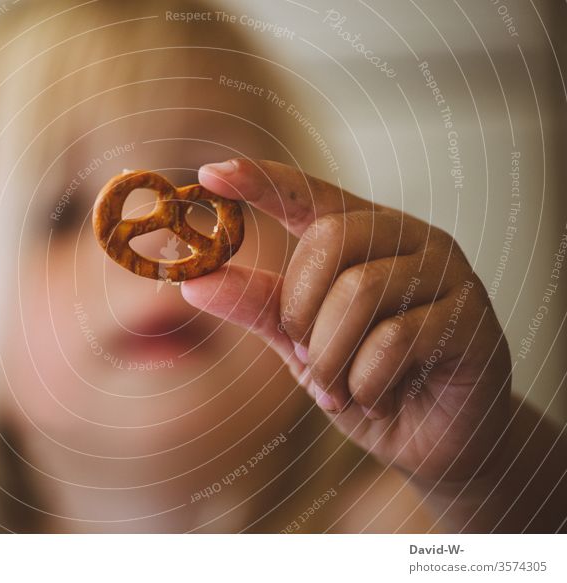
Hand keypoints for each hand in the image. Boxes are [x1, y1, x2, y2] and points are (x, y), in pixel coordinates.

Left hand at [182, 158, 511, 484]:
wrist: (433, 441)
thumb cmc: (365, 380)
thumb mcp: (300, 342)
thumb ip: (258, 306)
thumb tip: (195, 283)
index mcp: (366, 234)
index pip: (308, 195)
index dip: (260, 182)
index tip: (209, 174)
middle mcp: (409, 239)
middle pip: (331, 239)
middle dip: (300, 311)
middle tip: (303, 354)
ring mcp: (448, 273)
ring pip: (359, 291)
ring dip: (329, 357)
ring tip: (338, 388)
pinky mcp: (472, 318)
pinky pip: (394, 340)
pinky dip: (365, 383)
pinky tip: (376, 399)